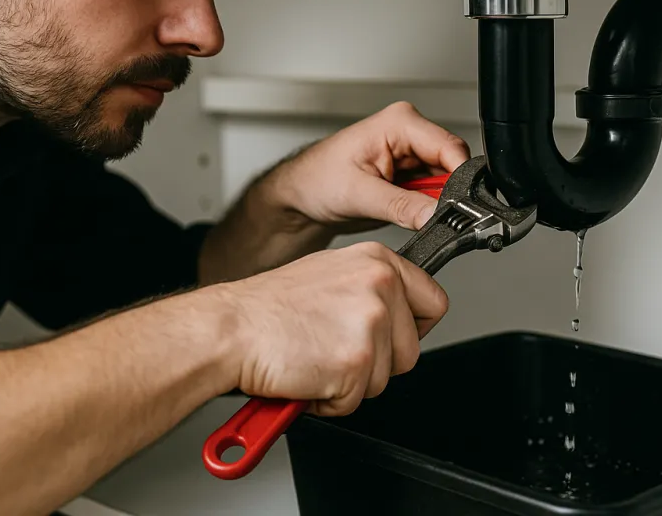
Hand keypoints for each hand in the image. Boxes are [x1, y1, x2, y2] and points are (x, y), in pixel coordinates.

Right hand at [219, 241, 449, 416]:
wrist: (228, 328)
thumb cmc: (265, 308)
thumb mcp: (328, 275)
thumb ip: (368, 289)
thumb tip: (394, 311)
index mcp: (377, 260)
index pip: (433, 302)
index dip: (411, 329)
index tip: (393, 336)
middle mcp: (380, 285)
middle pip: (411, 351)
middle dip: (376, 364)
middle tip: (333, 349)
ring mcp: (370, 323)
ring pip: (385, 380)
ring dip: (350, 383)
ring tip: (314, 357)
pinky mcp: (357, 362)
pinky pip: (355, 401)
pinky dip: (329, 400)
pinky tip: (306, 372)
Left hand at [267, 101, 470, 234]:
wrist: (300, 197)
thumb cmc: (316, 180)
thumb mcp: (359, 195)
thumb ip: (403, 206)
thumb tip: (436, 215)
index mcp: (399, 122)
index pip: (450, 147)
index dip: (458, 180)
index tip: (455, 208)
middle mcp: (409, 134)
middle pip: (453, 166)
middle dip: (444, 195)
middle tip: (421, 214)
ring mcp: (411, 155)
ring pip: (447, 183)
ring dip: (433, 203)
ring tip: (399, 209)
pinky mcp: (411, 175)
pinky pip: (435, 194)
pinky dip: (426, 208)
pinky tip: (403, 211)